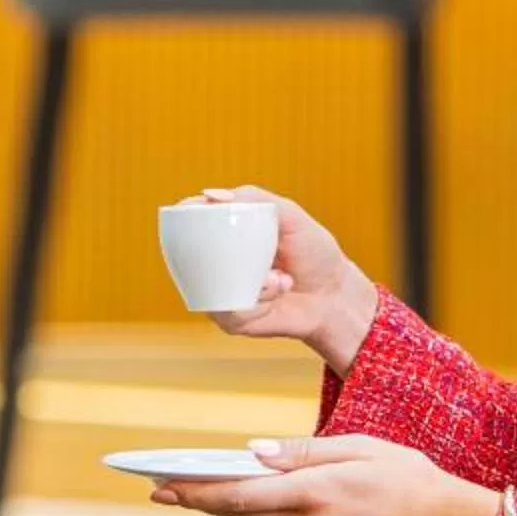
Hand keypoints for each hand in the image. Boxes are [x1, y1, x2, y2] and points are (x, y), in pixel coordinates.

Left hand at [154, 435, 502, 515]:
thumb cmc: (409, 479)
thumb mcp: (359, 448)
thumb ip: (303, 451)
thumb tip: (252, 452)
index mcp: (315, 493)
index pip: (239, 494)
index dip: (195, 492)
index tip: (160, 486)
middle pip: (237, 514)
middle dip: (198, 500)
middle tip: (160, 487)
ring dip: (225, 511)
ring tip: (189, 492)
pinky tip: (245, 507)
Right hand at [187, 186, 380, 373]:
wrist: (334, 295)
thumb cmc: (314, 254)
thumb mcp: (291, 217)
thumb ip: (256, 199)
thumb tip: (211, 194)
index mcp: (229, 237)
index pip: (191, 226)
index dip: (182, 217)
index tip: (186, 210)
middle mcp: (220, 266)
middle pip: (189, 259)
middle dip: (213, 254)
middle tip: (251, 252)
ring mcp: (222, 293)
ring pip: (212, 287)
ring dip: (251, 280)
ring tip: (278, 277)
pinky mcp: (231, 320)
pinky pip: (229, 312)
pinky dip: (259, 300)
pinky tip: (279, 292)